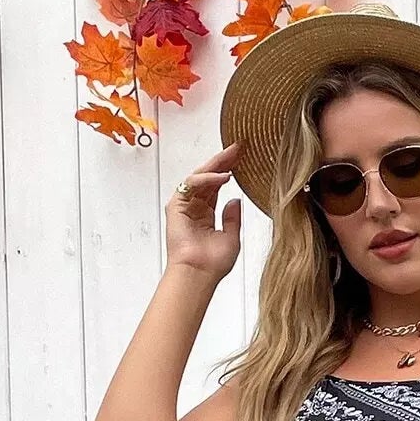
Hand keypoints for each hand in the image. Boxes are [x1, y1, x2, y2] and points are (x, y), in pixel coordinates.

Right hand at [164, 142, 242, 279]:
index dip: (229, 169)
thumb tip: (235, 200)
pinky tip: (224, 177)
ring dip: (217, 164)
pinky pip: (192, 184)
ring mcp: (184, 205)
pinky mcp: (176, 205)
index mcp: (206, 213)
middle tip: (239, 146)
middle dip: (223, 160)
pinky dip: (207, 179)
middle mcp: (194, 206)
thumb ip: (233, 218)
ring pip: (200, 176)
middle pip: (209, 176)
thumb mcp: (232, 238)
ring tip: (233, 154)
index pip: (217, 184)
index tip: (243, 156)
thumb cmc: (212, 264)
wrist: (199, 274)